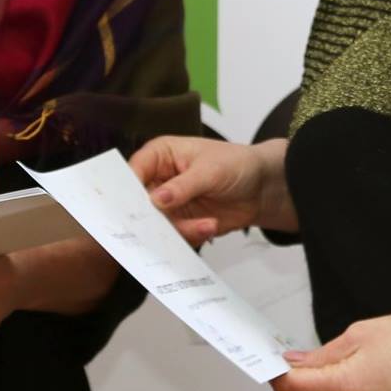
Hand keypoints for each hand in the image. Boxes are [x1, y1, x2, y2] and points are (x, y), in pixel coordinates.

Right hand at [128, 136, 293, 244]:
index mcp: (160, 155)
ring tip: (208, 224)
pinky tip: (211, 226)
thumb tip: (156, 200)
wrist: (261, 188)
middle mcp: (159, 179)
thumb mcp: (210, 171)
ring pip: (157, 223)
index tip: (134, 208)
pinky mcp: (181, 222)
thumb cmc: (236, 164)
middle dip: (151, 217)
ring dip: (181, 228)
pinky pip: (175, 235)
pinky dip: (191, 234)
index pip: (134, 172)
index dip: (129, 190)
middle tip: (164, 226)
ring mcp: (169, 203)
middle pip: (139, 203)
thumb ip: (182, 186)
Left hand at [271, 315, 390, 390]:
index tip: (268, 360)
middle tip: (282, 358)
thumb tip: (294, 363)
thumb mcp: (357, 335)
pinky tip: (328, 372)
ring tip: (305, 362)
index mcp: (345, 386)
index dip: (276, 375)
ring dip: (307, 387)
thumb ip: (322, 354)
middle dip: (288, 382)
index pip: (294, 388)